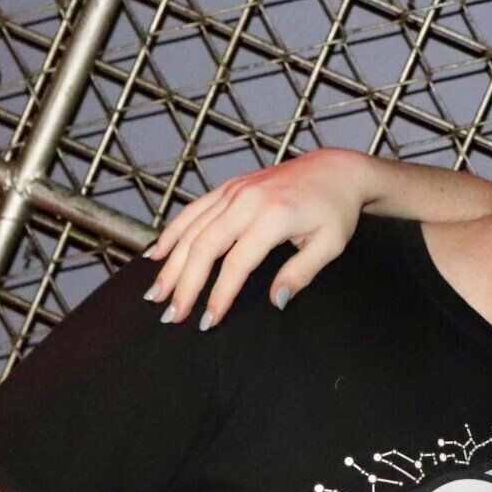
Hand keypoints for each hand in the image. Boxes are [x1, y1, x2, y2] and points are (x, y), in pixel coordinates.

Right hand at [143, 147, 366, 329]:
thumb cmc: (336, 209)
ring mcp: (234, 190)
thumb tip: (277, 301)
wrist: (335, 170)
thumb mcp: (330, 245)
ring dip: (170, 263)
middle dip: (184, 284)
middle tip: (172, 315)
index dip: (220, 295)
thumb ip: (302, 273)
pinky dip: (172, 232)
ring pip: (191, 229)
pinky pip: (193, 210)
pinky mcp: (229, 187)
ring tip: (156, 294)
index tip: (209, 320)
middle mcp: (248, 201)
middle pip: (204, 247)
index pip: (237, 263)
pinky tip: (157, 254)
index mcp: (274, 217)